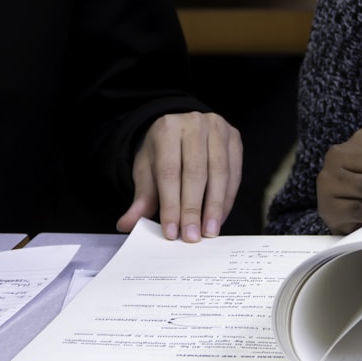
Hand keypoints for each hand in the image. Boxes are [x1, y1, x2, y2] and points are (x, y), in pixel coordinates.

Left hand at [116, 111, 241, 241]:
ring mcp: (218, 129)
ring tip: (209, 232)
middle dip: (193, 208)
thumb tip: (126, 224)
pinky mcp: (235, 139)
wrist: (182, 131)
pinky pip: (234, 173)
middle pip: (196, 172)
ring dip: (214, 206)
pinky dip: (227, 199)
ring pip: (219, 173)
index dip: (171, 204)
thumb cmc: (164, 153)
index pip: (169, 171)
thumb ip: (141, 198)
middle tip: (191, 236)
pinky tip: (219, 217)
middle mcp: (195, 124)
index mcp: (167, 128)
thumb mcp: (147, 171)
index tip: (172, 231)